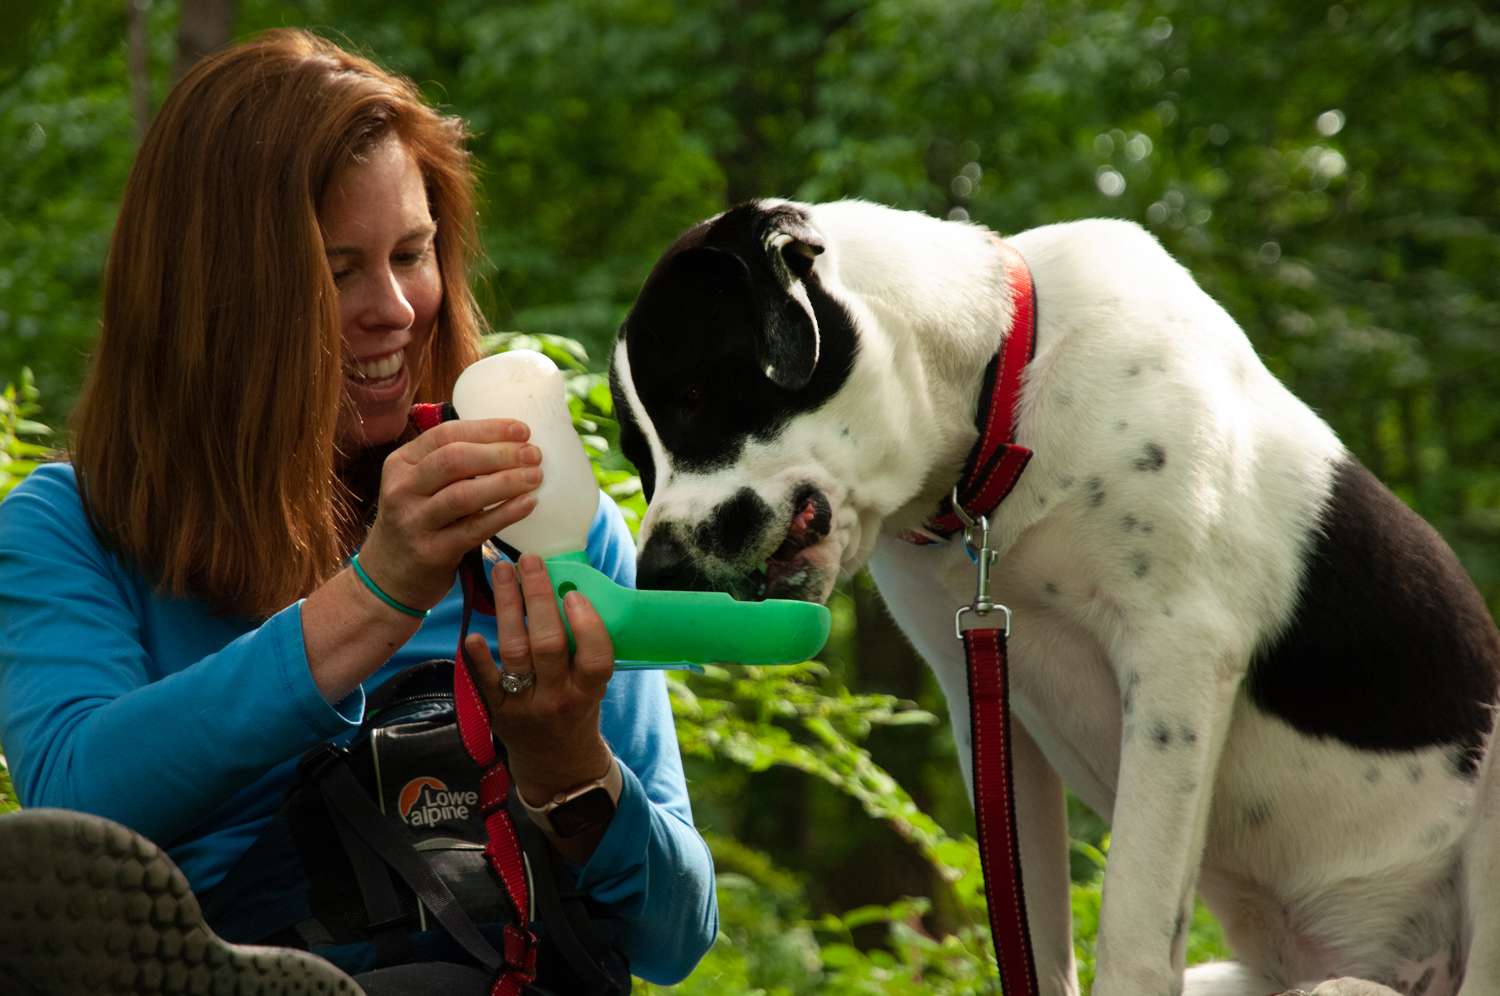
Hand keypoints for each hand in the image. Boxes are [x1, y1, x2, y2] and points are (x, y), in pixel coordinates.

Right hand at [357, 418, 540, 611]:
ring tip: (535, 477)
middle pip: (455, 460)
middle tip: (534, 455)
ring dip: (506, 482)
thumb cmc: (418, 521)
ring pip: (464, 494)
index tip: (523, 431)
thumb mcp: (420, 485)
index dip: (488, 429)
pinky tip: (528, 504)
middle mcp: (402, 489)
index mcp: (402, 463)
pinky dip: (505, 514)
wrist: (388, 576)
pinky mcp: (431, 552)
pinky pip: (474, 529)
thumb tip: (512, 443)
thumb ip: (453, 464)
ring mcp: (414, 522)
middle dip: (500, 453)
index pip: (446, 435)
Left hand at [464, 554, 614, 803]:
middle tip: (530, 561)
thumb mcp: (593, 686)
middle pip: (549, 645)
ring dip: (508, 608)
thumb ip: (584, 648)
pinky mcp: (497, 711)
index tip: (574, 593)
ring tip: (502, 571)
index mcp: (589, 691)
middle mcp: (558, 698)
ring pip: (516, 652)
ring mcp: (526, 705)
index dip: (587, 625)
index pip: (596, 657)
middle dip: (538, 598)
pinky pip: (486, 682)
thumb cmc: (578, 710)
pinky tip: (472, 634)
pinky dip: (478, 659)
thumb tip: (568, 585)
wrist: (557, 764)